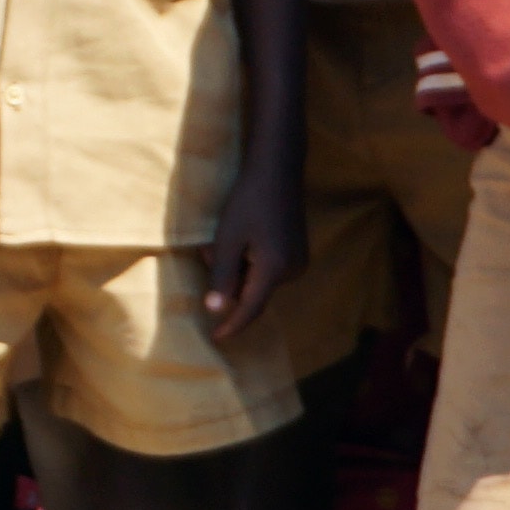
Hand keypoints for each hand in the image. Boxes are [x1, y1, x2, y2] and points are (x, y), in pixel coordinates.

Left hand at [201, 155, 303, 339]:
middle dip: (229, 281)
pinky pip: (268, 269)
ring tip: (224, 239)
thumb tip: (216, 310)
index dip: (232, 325)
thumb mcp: (227, 239)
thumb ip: (223, 276)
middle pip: (253, 293)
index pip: (251, 309)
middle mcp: (293, 271)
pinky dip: (249, 261)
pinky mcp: (297, 253)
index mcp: (275, 270)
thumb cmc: (248, 201)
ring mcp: (298, 262)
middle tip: (210, 252)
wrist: (277, 171)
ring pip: (259, 280)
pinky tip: (240, 238)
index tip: (215, 338)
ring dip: (237, 268)